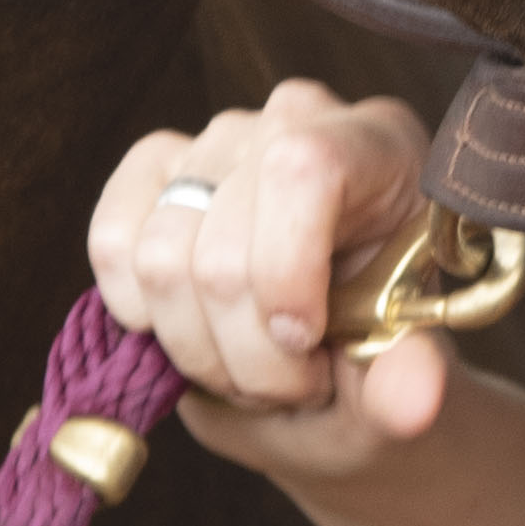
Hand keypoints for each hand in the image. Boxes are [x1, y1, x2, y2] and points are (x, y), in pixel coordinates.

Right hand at [91, 84, 457, 466]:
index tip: (304, 341)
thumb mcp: (404, 368)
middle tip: (293, 383)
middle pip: (222, 250)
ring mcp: (217, 140)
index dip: (285, 271)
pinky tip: (195, 331)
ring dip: (198, 350)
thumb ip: (409, 376)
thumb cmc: (378, 348)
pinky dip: (143, 315)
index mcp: (380, 146)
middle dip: (249, 355)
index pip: (303, 170)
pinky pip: (113, 244)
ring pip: (159, 261)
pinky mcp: (153, 168)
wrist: (335, 356)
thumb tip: (411, 405)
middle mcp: (293, 120)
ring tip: (250, 369)